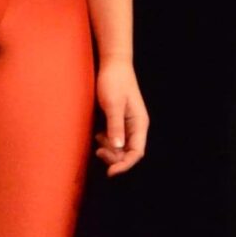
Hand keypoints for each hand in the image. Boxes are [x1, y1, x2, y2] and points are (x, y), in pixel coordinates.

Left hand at [93, 61, 148, 175]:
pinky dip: (104, 141)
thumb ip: (115, 126)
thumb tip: (117, 148)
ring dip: (108, 148)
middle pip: (127, 153)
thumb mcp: (113, 104)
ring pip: (118, 148)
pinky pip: (111, 139)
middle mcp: (134, 127)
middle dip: (113, 157)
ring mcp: (125, 124)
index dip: (125, 165)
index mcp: (139, 124)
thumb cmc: (114, 81)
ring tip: (97, 137)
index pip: (137, 152)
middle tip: (98, 150)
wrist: (111, 64)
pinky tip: (96, 134)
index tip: (111, 172)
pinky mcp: (115, 121)